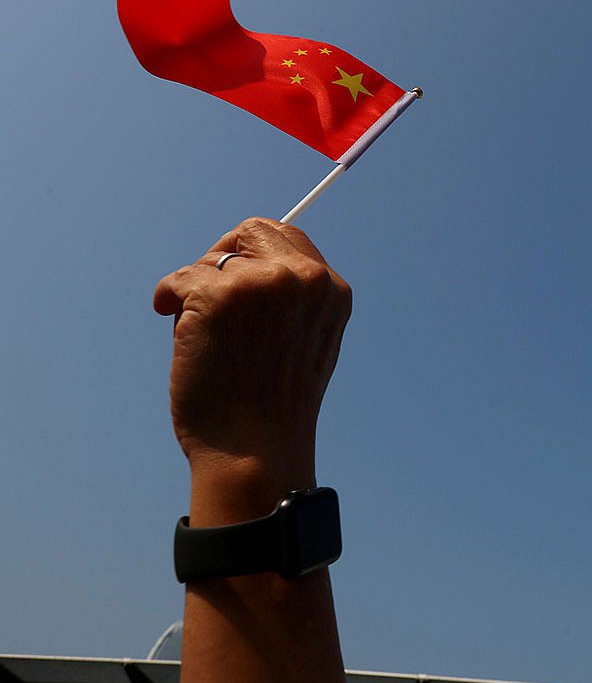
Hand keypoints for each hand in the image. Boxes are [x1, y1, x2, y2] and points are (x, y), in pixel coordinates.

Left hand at [153, 218, 351, 508]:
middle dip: (223, 256)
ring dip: (197, 291)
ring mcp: (260, 284)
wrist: (254, 450)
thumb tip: (244, 265)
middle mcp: (302, 278)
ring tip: (200, 334)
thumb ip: (291, 301)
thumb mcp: (307, 341)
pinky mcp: (217, 295)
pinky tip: (176, 328)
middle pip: (251, 231)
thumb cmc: (273, 408)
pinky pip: (179, 279)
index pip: (290, 237)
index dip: (255, 252)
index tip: (233, 275)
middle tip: (203, 290)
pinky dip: (169, 300)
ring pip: (212, 261)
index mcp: (331, 291)